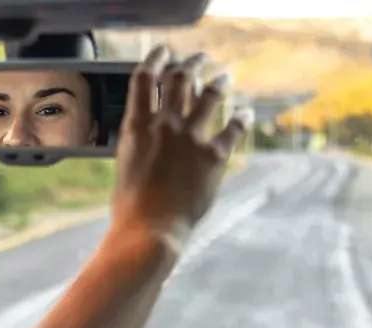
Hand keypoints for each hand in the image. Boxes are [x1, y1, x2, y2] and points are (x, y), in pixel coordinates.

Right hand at [111, 46, 250, 253]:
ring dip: (219, 81)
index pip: (144, 77)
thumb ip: (140, 141)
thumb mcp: (126, 164)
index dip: (156, 59)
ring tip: (224, 77)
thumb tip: (151, 129)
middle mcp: (165, 125)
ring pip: (210, 94)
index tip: (163, 53)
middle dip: (192, 64)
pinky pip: (233, 127)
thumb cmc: (131, 206)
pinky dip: (240, 117)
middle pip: (180, 78)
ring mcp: (191, 138)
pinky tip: (244, 114)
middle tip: (199, 61)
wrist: (150, 231)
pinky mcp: (214, 156)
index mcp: (136, 127)